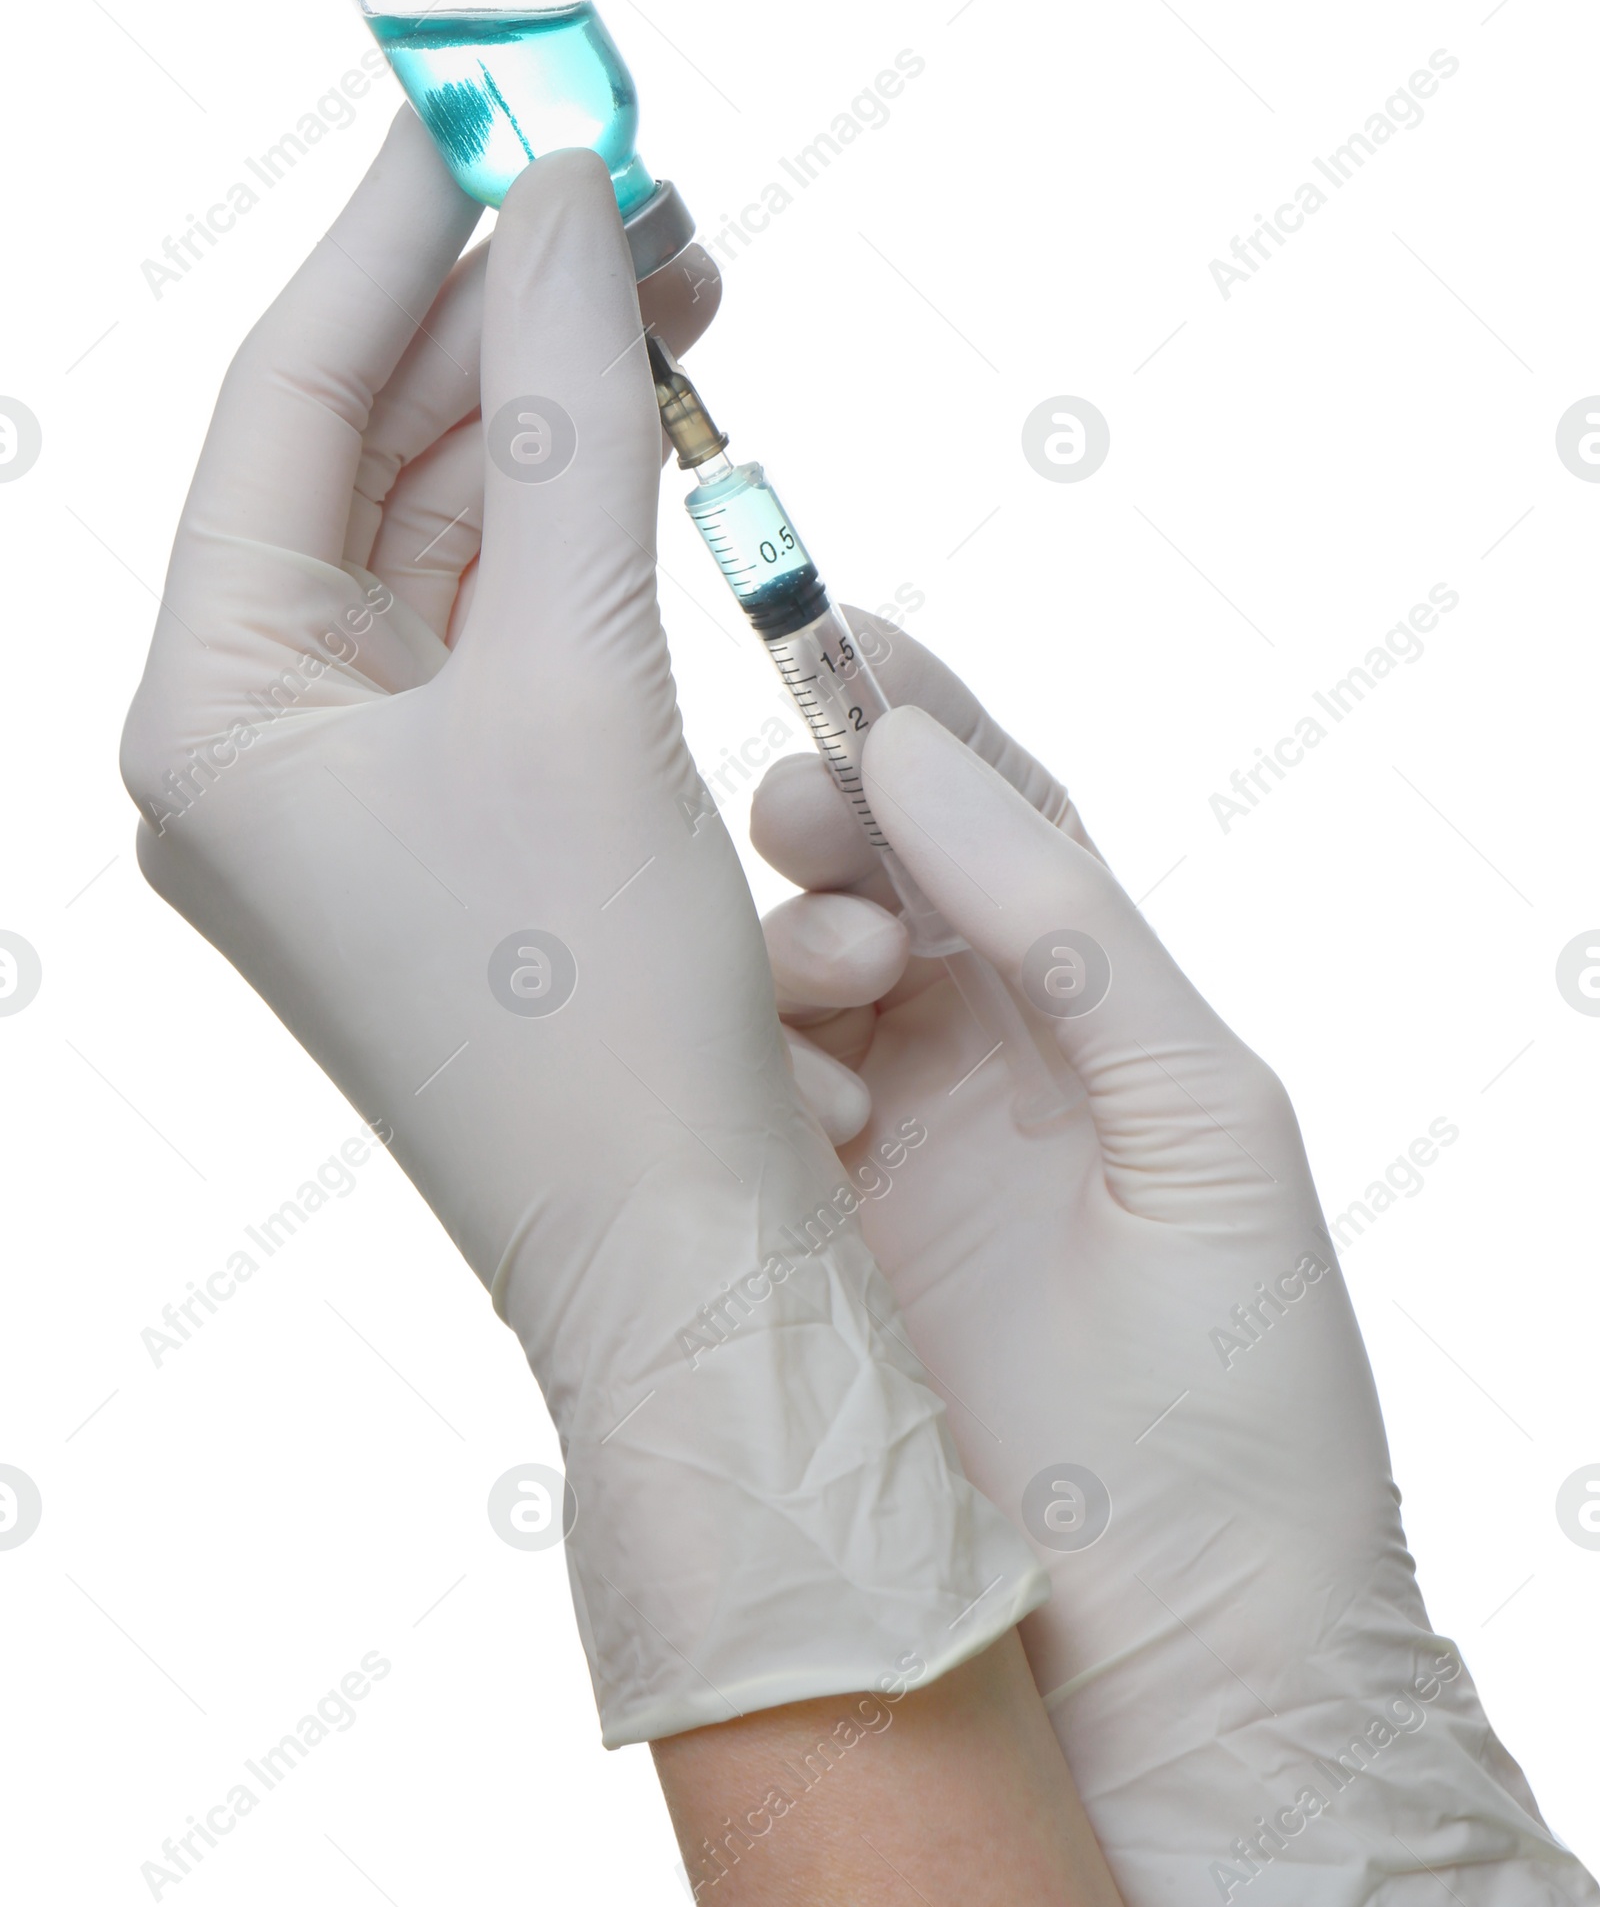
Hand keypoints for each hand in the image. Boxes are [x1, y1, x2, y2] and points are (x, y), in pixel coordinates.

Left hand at [120, 117, 1044, 1745]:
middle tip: (638, 197)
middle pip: (368, 457)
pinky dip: (587, 532)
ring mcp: (364, 786)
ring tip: (677, 288)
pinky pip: (513, 629)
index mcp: (214, 711)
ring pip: (451, 535)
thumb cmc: (599, 1016)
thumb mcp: (580, 681)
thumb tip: (567, 209)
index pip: (285, 404)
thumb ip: (565, 422)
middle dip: (500, 316)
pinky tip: (660, 447)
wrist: (687, 1262)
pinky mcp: (469, 821)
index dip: (394, 237)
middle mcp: (263, 741)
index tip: (494, 105)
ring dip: (558, 414)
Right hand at [753, 618, 1595, 1904]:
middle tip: (803, 813)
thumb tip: (919, 753)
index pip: (1000, 814)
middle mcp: (981, 1058)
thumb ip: (1065, 923)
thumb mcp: (1203, 1114)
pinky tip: (807, 1109)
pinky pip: (744, 1096)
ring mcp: (884, 1144)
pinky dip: (757, 1066)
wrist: (1189, 1641)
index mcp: (1091, 1009)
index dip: (919, 717)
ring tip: (839, 985)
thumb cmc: (1243, 1387)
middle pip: (874, 872)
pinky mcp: (801, 1231)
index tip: (838, 637)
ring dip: (798, 942)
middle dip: (831, 814)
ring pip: (793, 971)